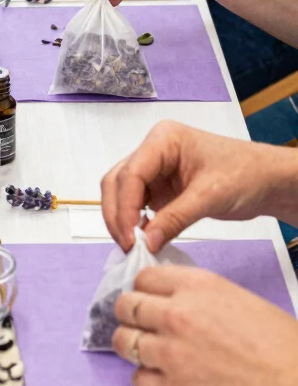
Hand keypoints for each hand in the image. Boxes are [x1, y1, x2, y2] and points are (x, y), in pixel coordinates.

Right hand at [101, 121, 297, 250]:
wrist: (267, 181)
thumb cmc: (245, 175)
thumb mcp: (210, 196)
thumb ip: (175, 219)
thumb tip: (146, 243)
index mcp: (163, 139)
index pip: (130, 173)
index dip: (124, 207)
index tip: (130, 238)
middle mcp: (153, 150)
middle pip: (118, 181)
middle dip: (118, 214)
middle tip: (128, 246)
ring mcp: (154, 169)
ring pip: (121, 193)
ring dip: (122, 219)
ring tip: (133, 245)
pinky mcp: (159, 188)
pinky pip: (136, 204)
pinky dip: (134, 222)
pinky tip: (143, 239)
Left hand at [112, 265, 297, 385]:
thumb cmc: (279, 347)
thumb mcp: (237, 298)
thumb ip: (198, 295)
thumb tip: (173, 299)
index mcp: (196, 287)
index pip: (143, 278)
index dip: (143, 289)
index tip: (145, 297)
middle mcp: (177, 315)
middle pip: (126, 307)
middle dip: (130, 315)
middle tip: (139, 324)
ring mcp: (171, 353)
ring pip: (124, 342)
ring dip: (132, 346)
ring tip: (146, 351)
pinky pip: (137, 380)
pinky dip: (146, 379)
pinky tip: (162, 377)